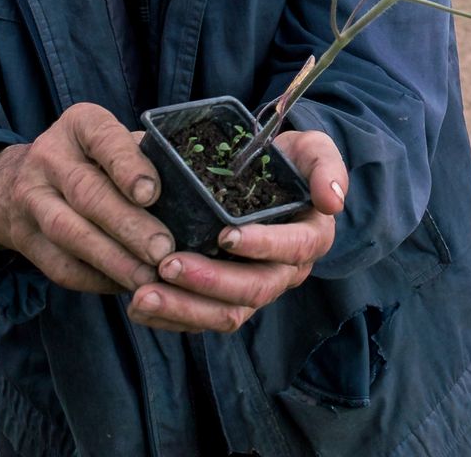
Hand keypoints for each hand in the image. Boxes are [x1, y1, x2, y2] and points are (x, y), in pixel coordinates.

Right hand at [0, 102, 173, 294]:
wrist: (14, 182)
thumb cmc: (89, 160)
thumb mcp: (111, 143)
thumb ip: (145, 158)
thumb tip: (192, 190)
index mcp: (80, 125)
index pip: (103, 139)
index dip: (127, 167)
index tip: (152, 193)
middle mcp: (49, 157)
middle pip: (88, 193)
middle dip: (128, 225)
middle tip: (162, 249)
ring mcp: (31, 198)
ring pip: (70, 232)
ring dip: (112, 259)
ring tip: (147, 276)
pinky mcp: (24, 238)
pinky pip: (60, 265)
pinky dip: (94, 279)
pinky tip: (124, 285)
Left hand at [127, 129, 347, 332]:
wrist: (263, 173)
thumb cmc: (287, 161)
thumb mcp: (313, 150)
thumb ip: (326, 166)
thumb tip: (332, 202)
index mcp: (309, 238)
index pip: (290, 250)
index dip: (260, 245)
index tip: (225, 235)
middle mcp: (285, 272)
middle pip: (253, 291)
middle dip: (210, 282)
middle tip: (166, 265)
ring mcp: (254, 289)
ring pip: (225, 314)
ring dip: (183, 308)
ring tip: (142, 296)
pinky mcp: (225, 299)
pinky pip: (201, 319)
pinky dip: (170, 318)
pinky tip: (138, 307)